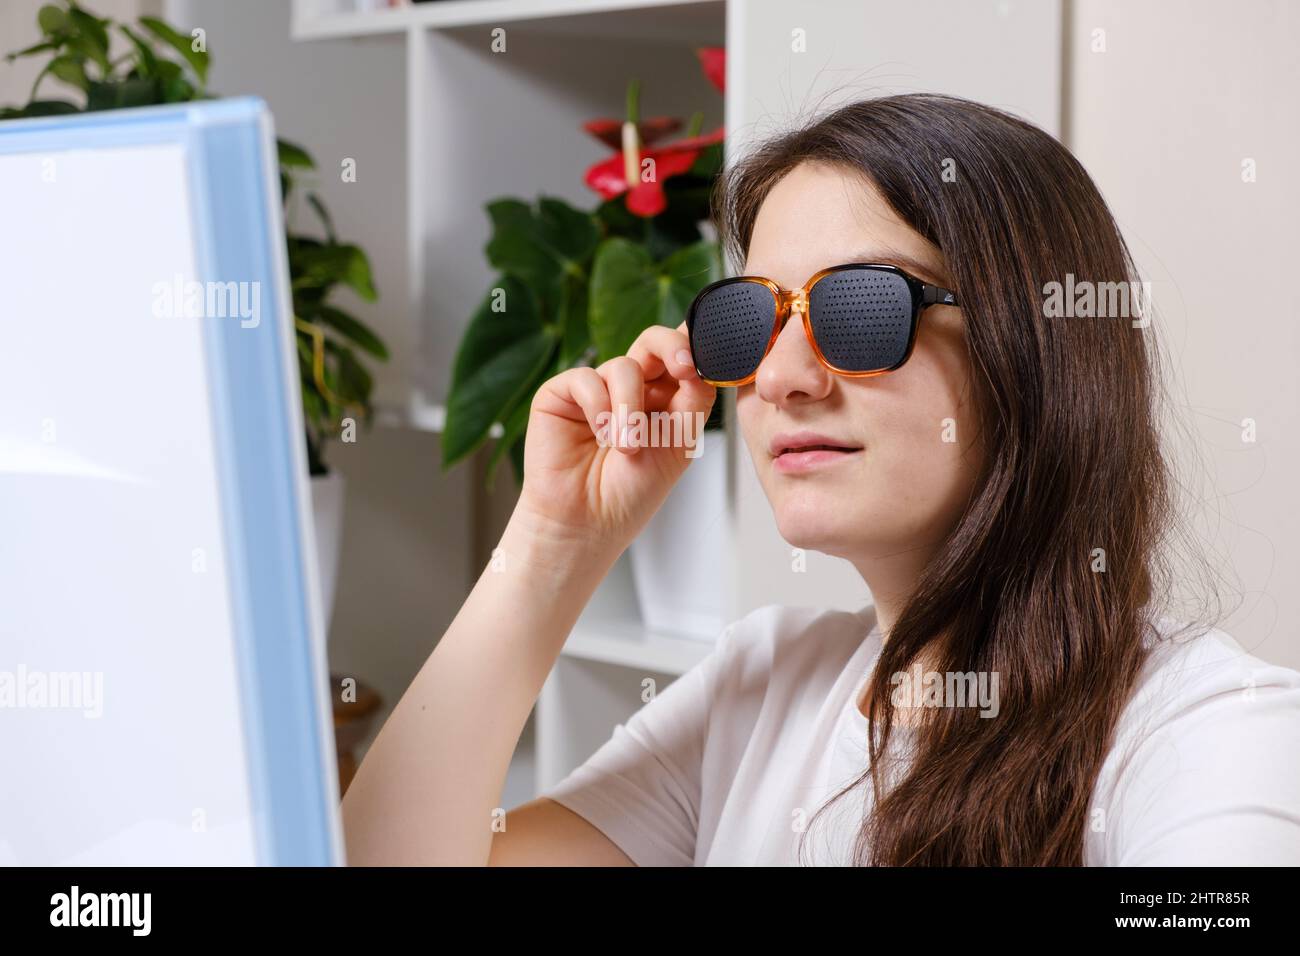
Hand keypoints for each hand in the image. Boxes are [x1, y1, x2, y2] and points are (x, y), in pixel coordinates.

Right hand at [511, 321, 716, 556]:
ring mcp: (596, 389)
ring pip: (625, 366)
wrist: (589, 525)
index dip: (697, 347)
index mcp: (663, 400)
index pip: (681, 357)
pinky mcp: (561, 394)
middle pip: (654, 342)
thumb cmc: (631, 493)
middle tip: (684, 368)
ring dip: (632, 408)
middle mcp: (631, 389)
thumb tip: (705, 360)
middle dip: (673, 348)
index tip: (710, 358)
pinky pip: (587, 379)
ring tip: (627, 448)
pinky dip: (600, 408)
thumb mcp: (678, 445)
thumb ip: (694, 400)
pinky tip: (599, 438)